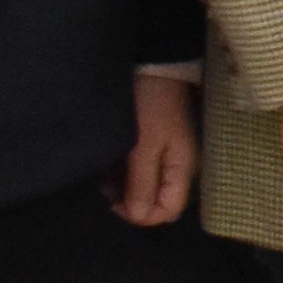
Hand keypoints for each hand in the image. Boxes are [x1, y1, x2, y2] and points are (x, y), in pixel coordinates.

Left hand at [116, 71, 200, 226]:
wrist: (152, 66)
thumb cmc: (151, 104)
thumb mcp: (144, 145)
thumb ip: (142, 182)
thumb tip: (139, 217)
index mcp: (181, 168)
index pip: (168, 210)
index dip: (142, 216)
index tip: (115, 204)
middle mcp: (175, 167)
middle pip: (155, 202)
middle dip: (130, 203)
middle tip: (105, 193)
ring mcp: (162, 156)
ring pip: (143, 188)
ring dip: (121, 189)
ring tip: (101, 178)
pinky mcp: (148, 146)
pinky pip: (135, 172)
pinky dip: (120, 175)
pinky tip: (104, 167)